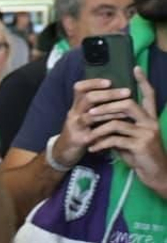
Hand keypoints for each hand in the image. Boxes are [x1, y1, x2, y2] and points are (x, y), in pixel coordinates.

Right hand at [51, 77, 130, 166]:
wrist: (63, 152)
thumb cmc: (79, 132)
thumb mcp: (83, 116)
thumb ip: (94, 106)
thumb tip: (115, 92)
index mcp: (76, 106)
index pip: (80, 88)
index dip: (93, 82)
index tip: (109, 81)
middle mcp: (74, 113)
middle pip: (88, 98)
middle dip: (109, 94)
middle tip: (127, 92)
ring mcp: (75, 126)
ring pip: (91, 115)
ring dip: (110, 111)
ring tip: (127, 108)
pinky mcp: (79, 140)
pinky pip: (94, 133)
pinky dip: (107, 129)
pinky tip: (119, 126)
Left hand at [89, 69, 166, 191]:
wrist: (154, 174)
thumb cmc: (140, 155)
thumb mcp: (130, 138)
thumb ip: (121, 126)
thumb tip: (103, 115)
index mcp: (150, 118)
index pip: (150, 95)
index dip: (143, 81)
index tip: (136, 68)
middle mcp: (151, 122)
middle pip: (128, 104)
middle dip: (106, 106)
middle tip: (90, 112)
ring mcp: (146, 133)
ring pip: (118, 122)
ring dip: (99, 127)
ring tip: (87, 132)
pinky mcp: (140, 146)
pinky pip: (115, 140)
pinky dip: (100, 143)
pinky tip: (93, 148)